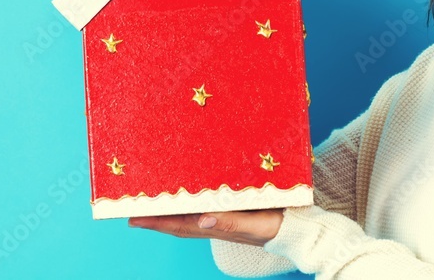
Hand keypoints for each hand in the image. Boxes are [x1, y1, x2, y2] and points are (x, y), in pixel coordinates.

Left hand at [128, 208, 283, 247]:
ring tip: (151, 208)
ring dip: (168, 215)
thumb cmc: (281, 225)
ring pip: (188, 218)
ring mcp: (223, 220)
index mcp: (218, 226)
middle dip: (155, 220)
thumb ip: (232, 222)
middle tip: (131, 214)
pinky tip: (187, 202)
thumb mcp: (258, 222)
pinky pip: (203, 211)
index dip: (156, 222)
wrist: (301, 230)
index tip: (134, 218)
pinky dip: (188, 208)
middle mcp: (216, 224)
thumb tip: (203, 219)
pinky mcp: (233, 214)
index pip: (180, 225)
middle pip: (178, 223)